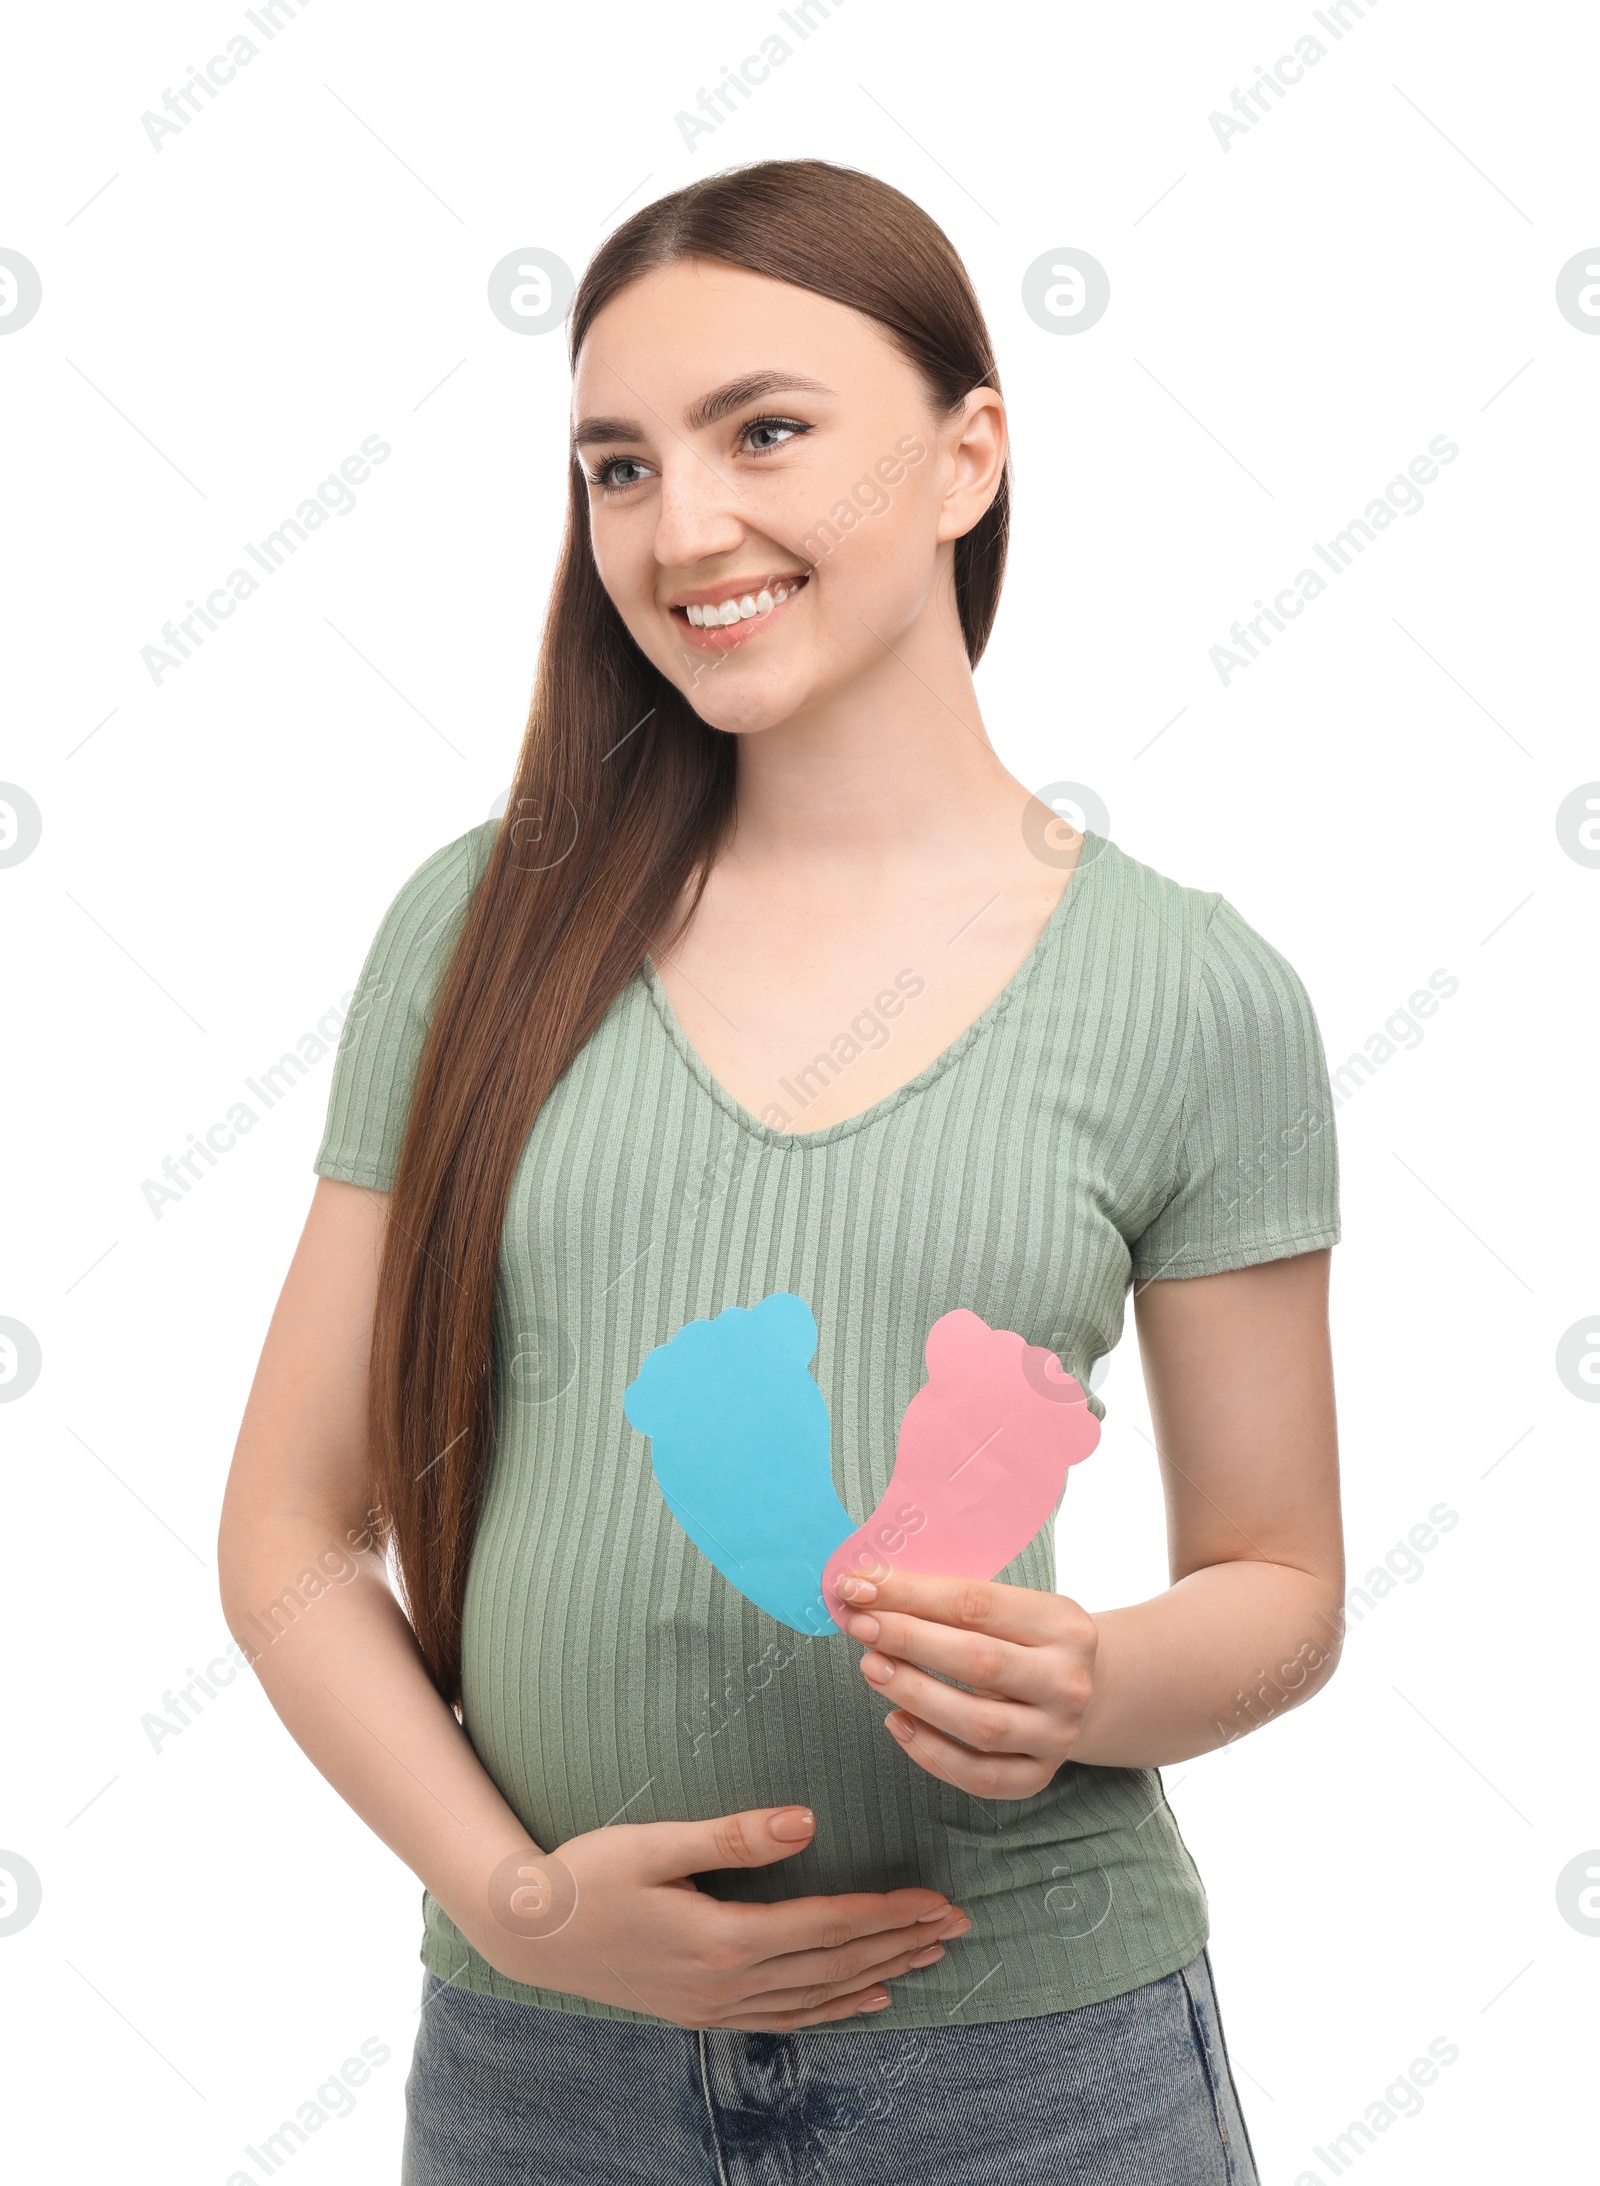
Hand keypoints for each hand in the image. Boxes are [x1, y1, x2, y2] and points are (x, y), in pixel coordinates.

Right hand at [473, 1805, 970, 2030]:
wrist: (529, 1934)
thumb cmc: (588, 1874)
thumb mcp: (655, 1844)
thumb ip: (733, 1835)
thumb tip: (807, 1821)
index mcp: (723, 1938)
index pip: (828, 1927)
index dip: (886, 1913)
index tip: (936, 1898)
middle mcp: (728, 1982)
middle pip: (836, 1964)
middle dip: (901, 1942)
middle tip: (958, 1924)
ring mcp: (717, 2005)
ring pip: (820, 1997)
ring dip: (880, 1974)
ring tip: (931, 1956)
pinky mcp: (704, 2011)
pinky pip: (787, 2018)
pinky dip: (835, 2011)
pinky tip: (867, 2000)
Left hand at [838, 1569, 1097, 1797]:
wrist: (1083, 1691)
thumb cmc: (1025, 1640)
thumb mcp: (1007, 1608)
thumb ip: (946, 1601)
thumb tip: (867, 1588)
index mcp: (1063, 1624)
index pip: (977, 1604)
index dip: (912, 1595)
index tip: (860, 1586)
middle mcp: (1068, 1681)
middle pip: (979, 1662)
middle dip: (909, 1641)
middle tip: (860, 1627)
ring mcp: (1058, 1734)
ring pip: (979, 1725)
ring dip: (916, 1695)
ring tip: (872, 1668)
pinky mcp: (1040, 1775)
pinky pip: (979, 1776)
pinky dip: (931, 1753)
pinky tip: (897, 1722)